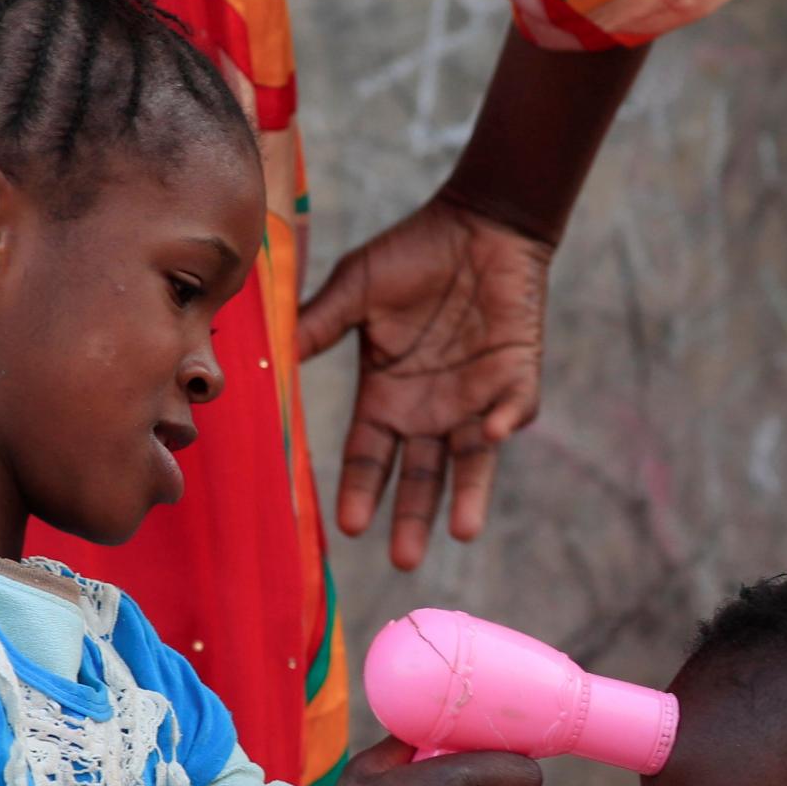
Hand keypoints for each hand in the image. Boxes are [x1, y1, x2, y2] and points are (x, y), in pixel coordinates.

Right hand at [297, 197, 552, 570]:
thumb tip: (271, 355)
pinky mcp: (514, 380)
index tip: (347, 526)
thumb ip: (320, 324)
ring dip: (467, 498)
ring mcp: (474, 399)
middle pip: (419, 477)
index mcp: (387, 396)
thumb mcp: (357, 289)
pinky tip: (493, 431)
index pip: (370, 457)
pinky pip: (513, 411)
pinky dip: (506, 422)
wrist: (480, 224)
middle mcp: (429, 410)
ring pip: (470, 463)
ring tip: (461, 534)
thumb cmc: (414, 255)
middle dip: (411, 517)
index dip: (361, 490)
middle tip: (403, 560)